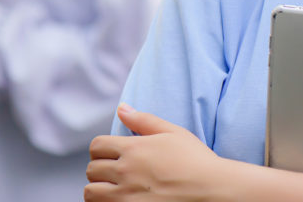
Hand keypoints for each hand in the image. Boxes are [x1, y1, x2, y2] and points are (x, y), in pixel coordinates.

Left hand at [85, 104, 227, 200]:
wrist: (211, 190)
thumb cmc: (195, 160)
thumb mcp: (173, 132)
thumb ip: (143, 120)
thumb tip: (122, 108)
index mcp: (133, 149)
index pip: (96, 146)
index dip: (100, 149)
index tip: (111, 155)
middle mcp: (125, 172)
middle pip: (91, 170)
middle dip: (100, 170)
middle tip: (115, 173)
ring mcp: (126, 196)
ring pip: (90, 193)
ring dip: (98, 190)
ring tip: (113, 189)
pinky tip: (120, 200)